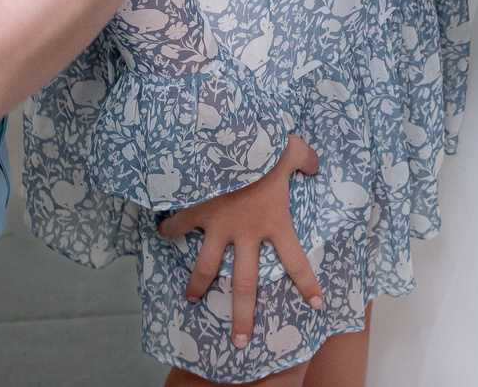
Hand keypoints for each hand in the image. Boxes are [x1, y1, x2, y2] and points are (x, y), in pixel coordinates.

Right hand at [156, 133, 322, 350]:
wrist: (231, 136)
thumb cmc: (265, 145)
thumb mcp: (293, 150)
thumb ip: (306, 161)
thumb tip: (315, 166)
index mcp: (275, 221)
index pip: (296, 260)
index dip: (307, 284)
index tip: (317, 306)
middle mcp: (246, 232)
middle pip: (246, 284)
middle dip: (243, 316)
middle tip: (240, 342)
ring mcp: (219, 225)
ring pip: (207, 267)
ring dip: (198, 285)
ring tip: (191, 299)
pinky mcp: (196, 211)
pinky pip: (179, 226)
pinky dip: (168, 230)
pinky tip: (160, 234)